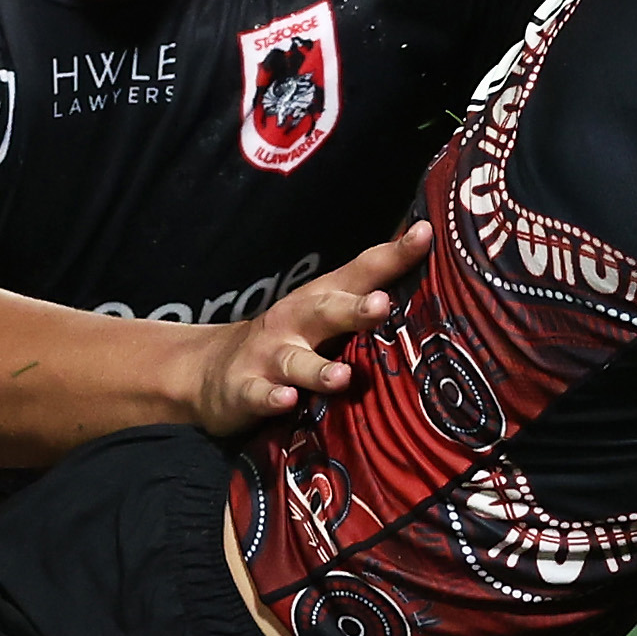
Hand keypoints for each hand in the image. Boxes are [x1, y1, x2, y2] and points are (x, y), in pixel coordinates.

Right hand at [187, 229, 416, 435]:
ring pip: (295, 361)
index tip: (424, 234)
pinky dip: (272, 398)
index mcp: (320, 300)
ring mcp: (268, 356)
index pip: (361, 272)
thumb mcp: (324, 314)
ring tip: (342, 376)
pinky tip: (287, 401)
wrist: (210, 369)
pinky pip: (259, 395)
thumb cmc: (288, 339)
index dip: (393, 254)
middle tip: (381, 305)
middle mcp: (295, 322)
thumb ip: (366, 298)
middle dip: (354, 309)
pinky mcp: (244, 390)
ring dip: (318, 369)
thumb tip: (426, 268)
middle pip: (326, 310)